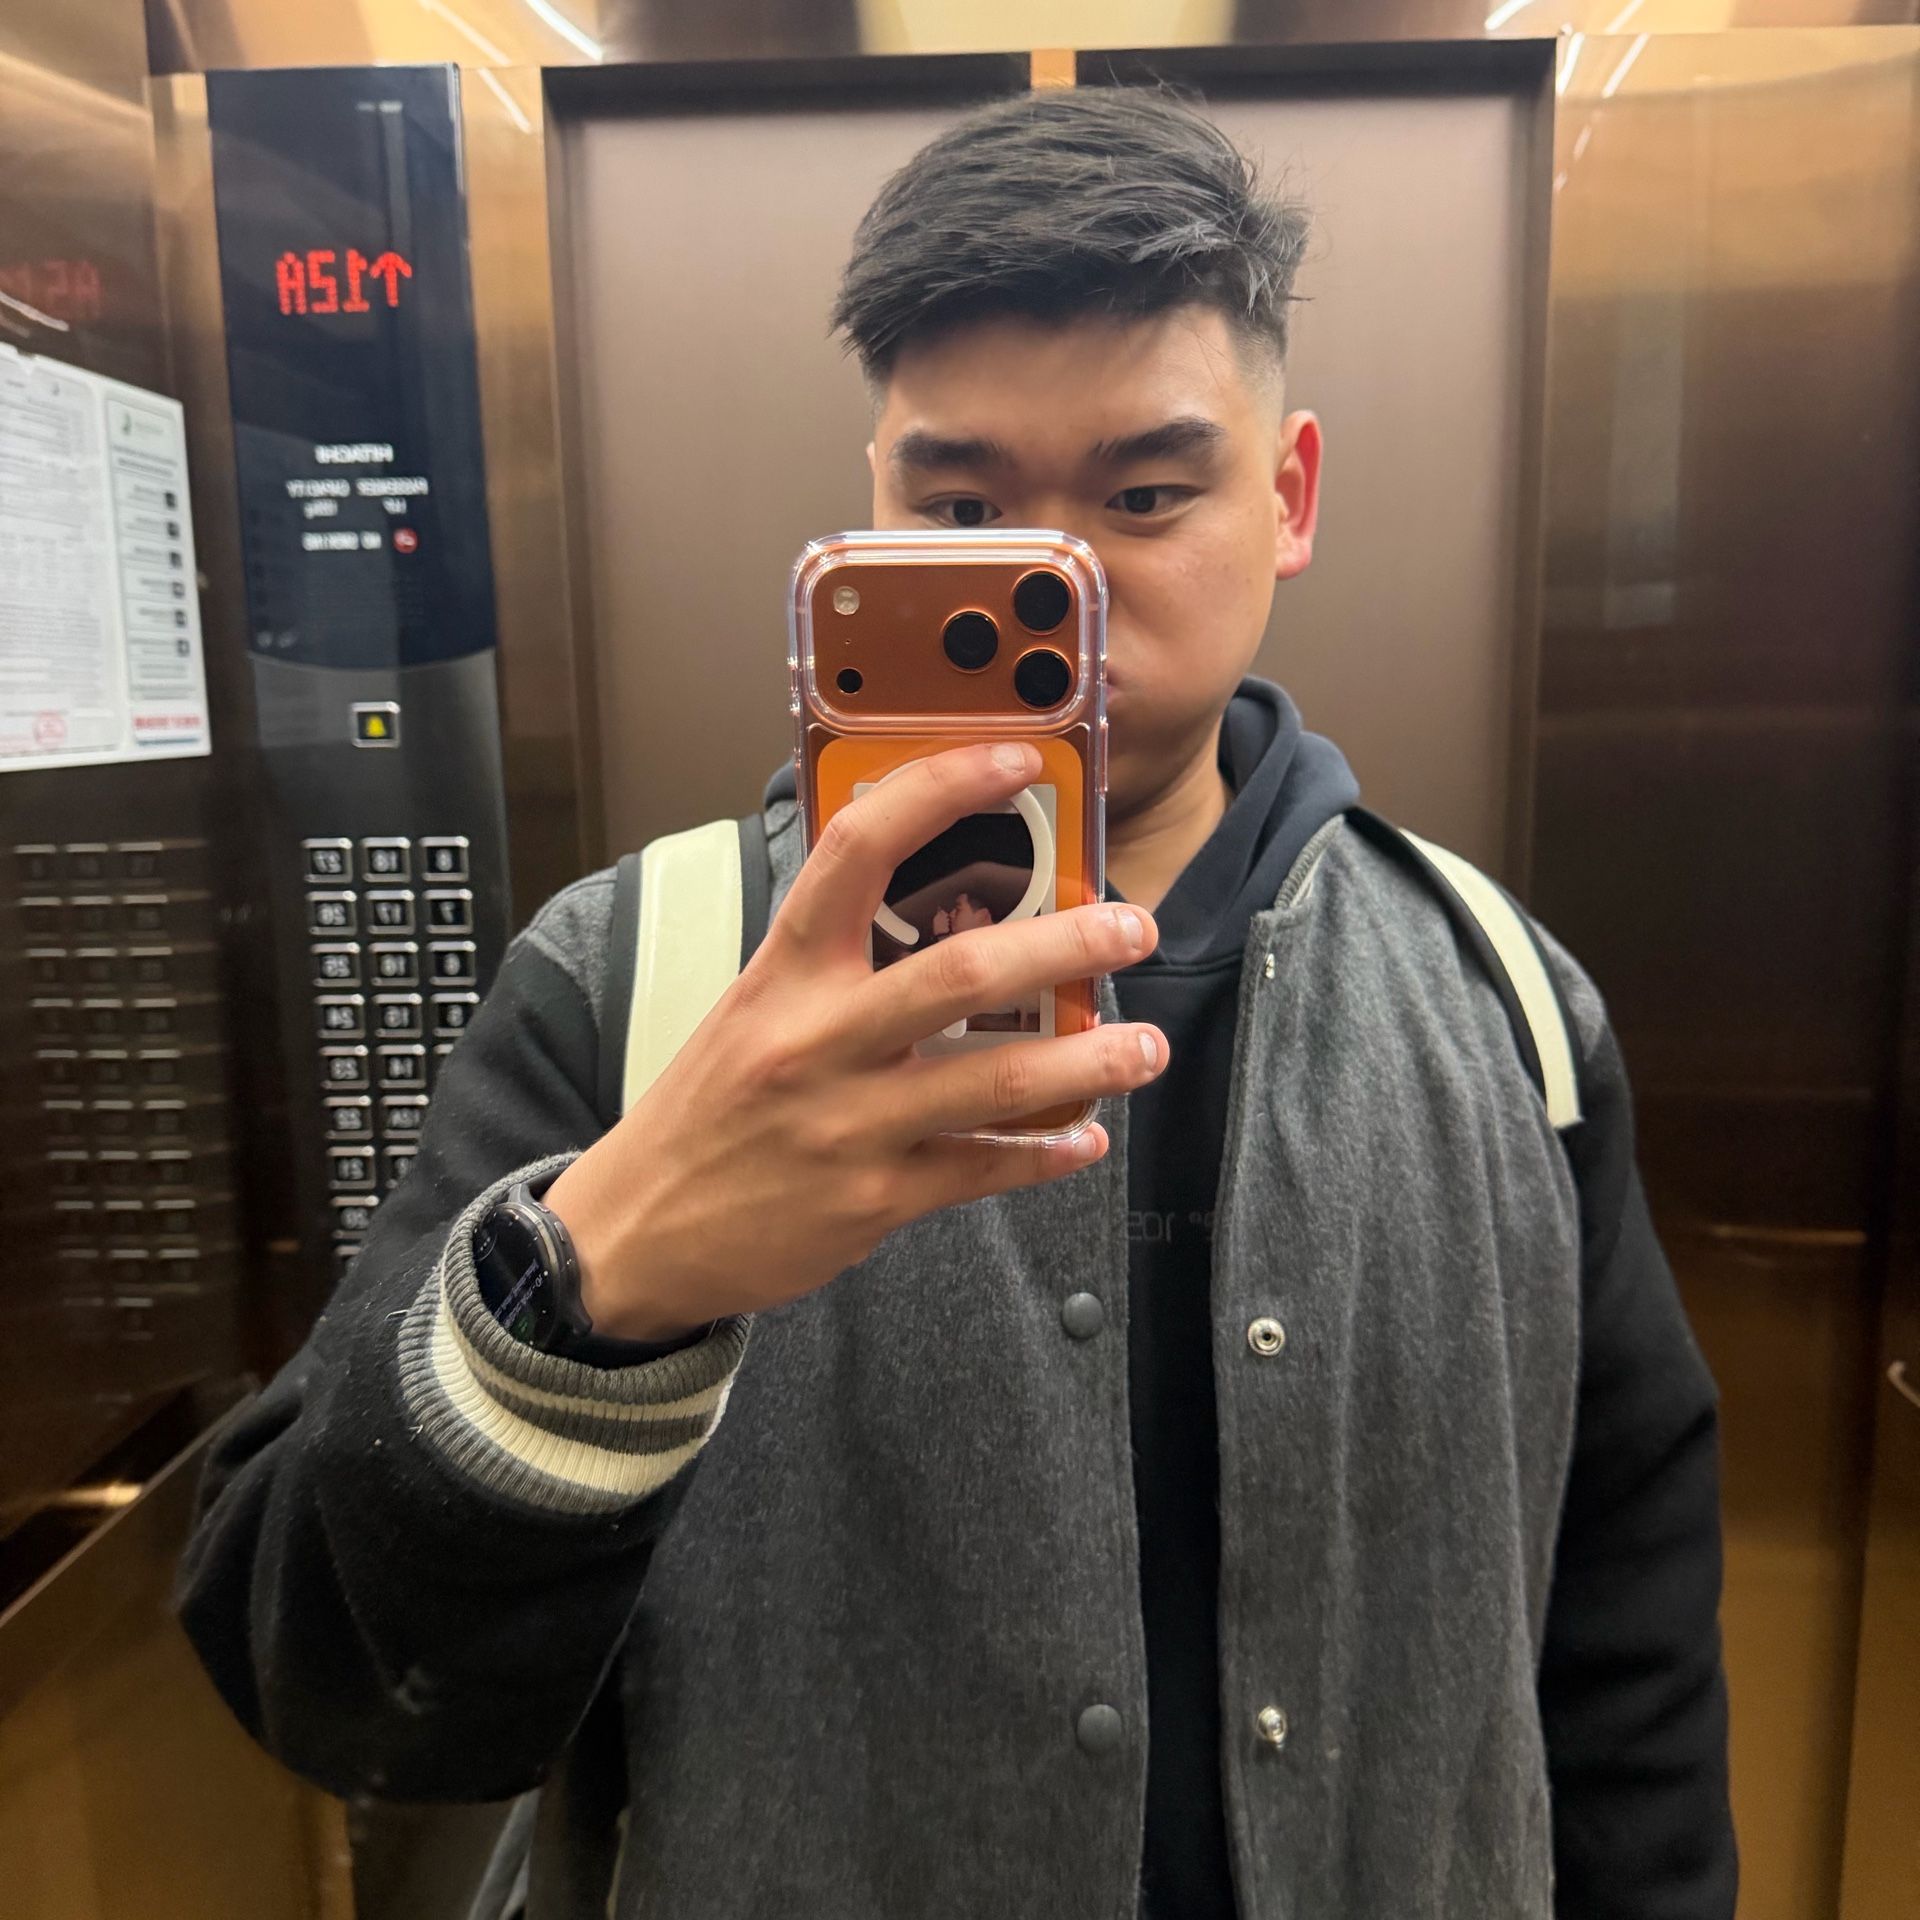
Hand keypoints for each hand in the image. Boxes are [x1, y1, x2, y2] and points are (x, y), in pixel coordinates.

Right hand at [543, 742, 1162, 1340]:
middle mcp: (816, 1039)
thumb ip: (837, 965)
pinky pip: (983, 1170)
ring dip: (1087, 1060)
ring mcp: (848, 1124)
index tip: (1016, 760)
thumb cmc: (708, 1108)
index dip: (942, 790)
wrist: (634, 1232)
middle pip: (961, 971)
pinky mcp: (873, 1200)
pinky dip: (1045, 1154)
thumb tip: (948, 910)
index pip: (860, 848)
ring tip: (1147, 1046)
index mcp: (784, 972)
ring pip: (994, 1081)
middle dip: (1065, 943)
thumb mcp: (753, 1010)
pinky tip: (1086, 1138)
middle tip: (1132, 926)